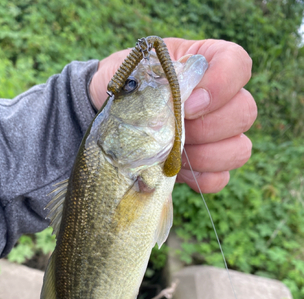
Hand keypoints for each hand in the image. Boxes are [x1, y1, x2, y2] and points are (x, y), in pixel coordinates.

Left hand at [89, 38, 256, 193]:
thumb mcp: (131, 72)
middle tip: (174, 131)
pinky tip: (175, 170)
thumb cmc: (124, 88)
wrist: (109, 114)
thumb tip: (176, 102)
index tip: (188, 101)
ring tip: (172, 152)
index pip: (237, 65)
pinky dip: (199, 178)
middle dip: (207, 127)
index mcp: (205, 64)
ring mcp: (219, 137)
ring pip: (239, 149)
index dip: (221, 86)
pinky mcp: (207, 168)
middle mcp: (221, 100)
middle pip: (245, 112)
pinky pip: (219, 179)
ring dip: (204, 155)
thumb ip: (154, 78)